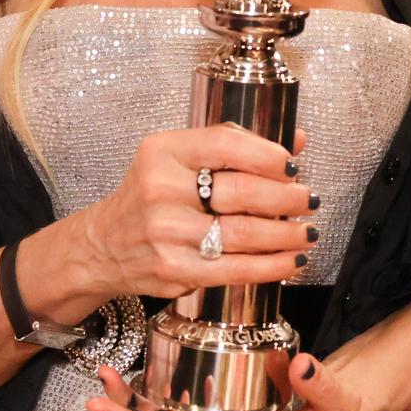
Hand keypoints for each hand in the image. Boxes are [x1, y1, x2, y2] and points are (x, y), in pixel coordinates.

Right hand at [65, 125, 315, 298]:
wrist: (103, 245)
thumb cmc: (148, 198)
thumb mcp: (178, 160)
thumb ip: (235, 146)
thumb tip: (297, 141)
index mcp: (162, 152)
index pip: (225, 144)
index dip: (268, 155)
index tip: (292, 166)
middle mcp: (160, 189)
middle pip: (242, 191)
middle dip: (287, 197)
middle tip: (308, 200)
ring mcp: (166, 232)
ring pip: (245, 233)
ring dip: (286, 234)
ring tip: (306, 231)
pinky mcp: (174, 269)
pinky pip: (236, 268)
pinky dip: (272, 265)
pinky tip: (291, 260)